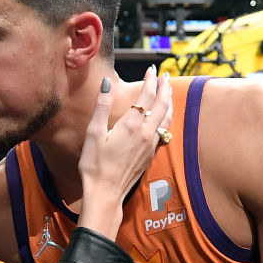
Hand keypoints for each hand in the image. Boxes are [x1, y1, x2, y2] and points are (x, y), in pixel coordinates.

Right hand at [78, 66, 172, 237]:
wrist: (105, 193)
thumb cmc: (95, 165)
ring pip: (167, 117)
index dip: (150, 81)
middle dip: (164, 87)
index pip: (146, 96)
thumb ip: (102, 106)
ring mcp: (151, 145)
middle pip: (162, 104)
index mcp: (132, 125)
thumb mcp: (93, 133)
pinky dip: (167, 117)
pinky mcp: (151, 154)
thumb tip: (106, 83)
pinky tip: (165, 116)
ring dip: (169, 101)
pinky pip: (165, 130)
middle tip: (165, 75)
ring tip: (168, 90)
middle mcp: (146, 133)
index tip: (151, 69)